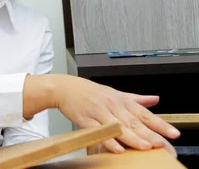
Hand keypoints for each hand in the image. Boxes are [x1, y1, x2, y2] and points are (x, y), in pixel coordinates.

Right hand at [52, 75, 179, 155]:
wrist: (63, 87)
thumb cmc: (88, 92)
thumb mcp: (114, 92)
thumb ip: (136, 98)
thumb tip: (155, 99)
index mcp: (120, 99)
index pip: (144, 113)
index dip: (159, 124)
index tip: (173, 133)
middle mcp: (111, 105)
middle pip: (133, 121)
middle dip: (148, 133)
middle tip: (161, 144)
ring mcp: (98, 112)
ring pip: (118, 127)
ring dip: (132, 138)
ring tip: (144, 147)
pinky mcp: (85, 120)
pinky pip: (98, 132)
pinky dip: (108, 140)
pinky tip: (117, 148)